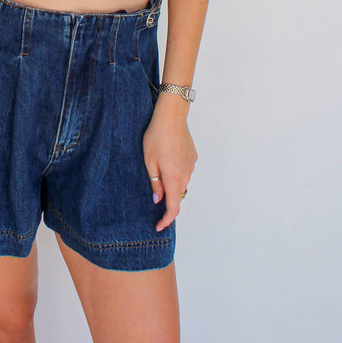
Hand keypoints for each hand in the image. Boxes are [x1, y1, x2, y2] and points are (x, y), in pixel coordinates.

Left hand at [143, 94, 197, 232]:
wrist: (172, 115)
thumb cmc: (156, 136)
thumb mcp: (148, 161)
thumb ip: (155, 182)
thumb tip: (158, 199)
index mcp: (173, 178)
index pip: (173, 208)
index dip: (166, 220)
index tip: (158, 226)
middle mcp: (186, 174)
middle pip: (177, 195)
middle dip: (166, 198)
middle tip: (153, 192)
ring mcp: (191, 165)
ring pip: (181, 182)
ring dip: (171, 182)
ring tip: (158, 167)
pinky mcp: (193, 157)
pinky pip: (184, 170)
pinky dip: (176, 171)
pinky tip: (167, 157)